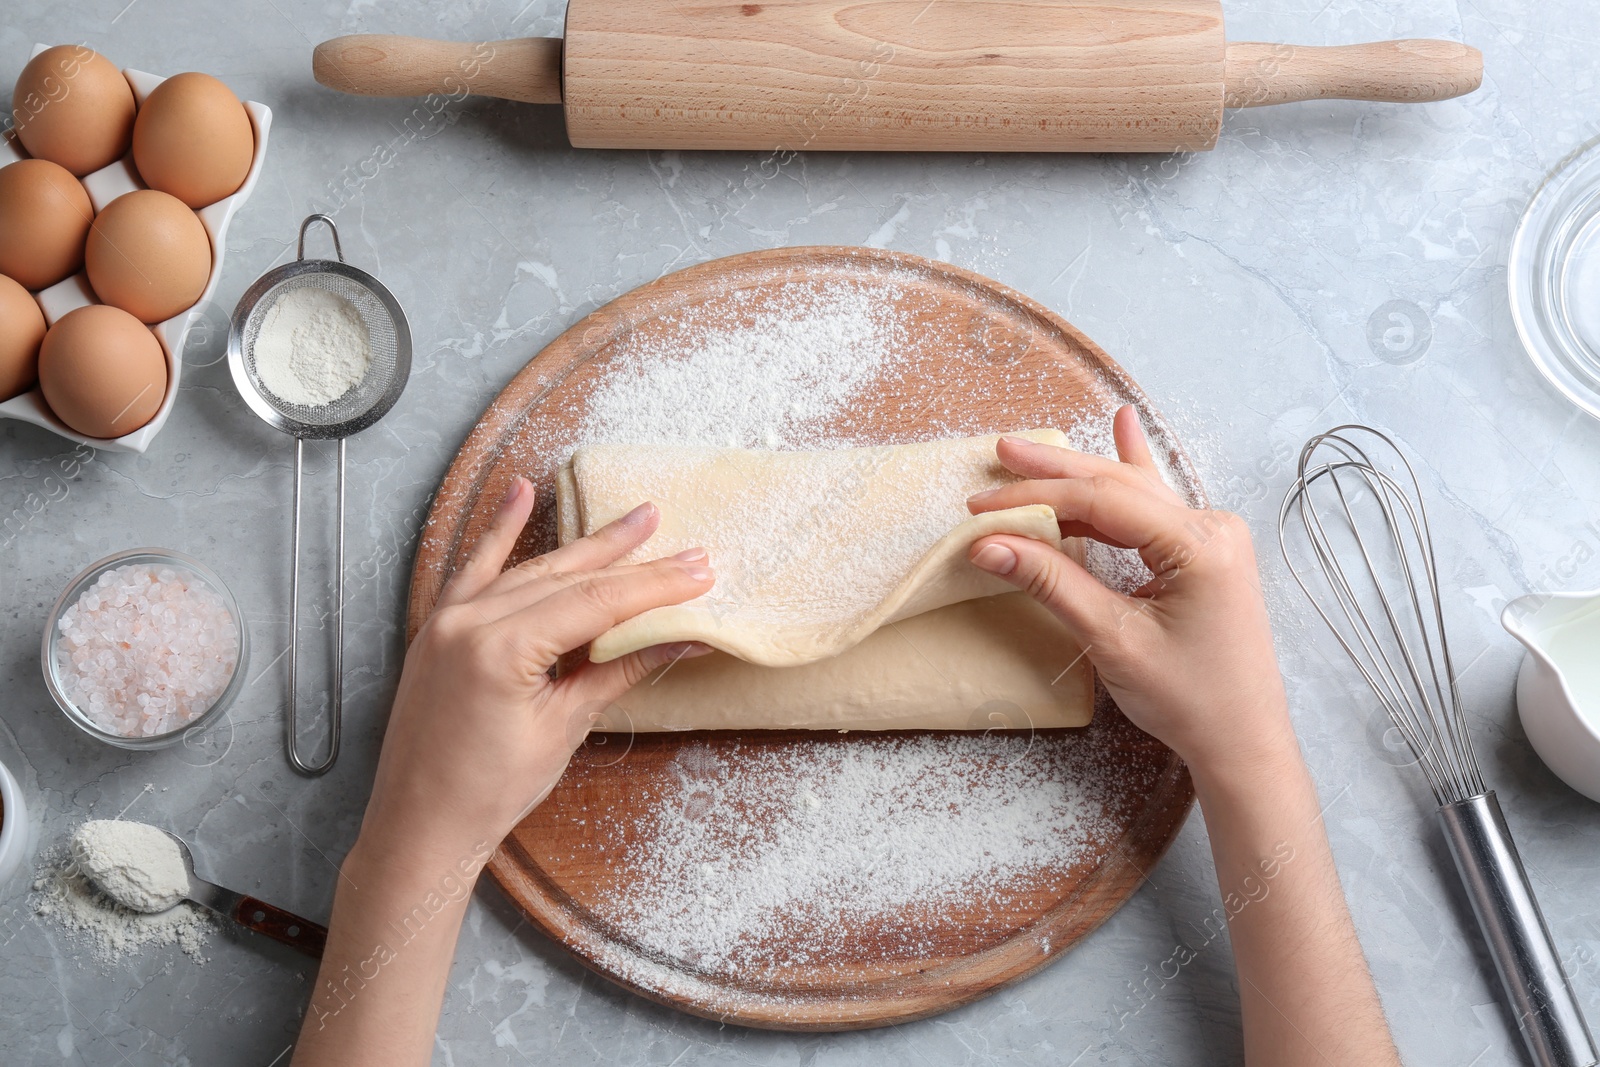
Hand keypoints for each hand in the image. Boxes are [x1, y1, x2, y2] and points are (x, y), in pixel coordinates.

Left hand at [357, 477, 713, 860]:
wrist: (421, 826)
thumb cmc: (491, 790)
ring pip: (530, 571)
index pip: (595, 603)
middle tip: (678, 538)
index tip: (699, 569)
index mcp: (501, 648)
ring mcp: (448, 620)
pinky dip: (499, 531)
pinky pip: (474, 569)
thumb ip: (621, 669)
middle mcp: (470, 621)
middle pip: (566, 578)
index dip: (653, 585)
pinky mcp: (438, 628)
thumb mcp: (565, 726)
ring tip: (633, 522)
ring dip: (583, 548)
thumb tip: (683, 638)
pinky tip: (520, 492)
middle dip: (627, 559)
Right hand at [966, 406, 1291, 773]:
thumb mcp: (1112, 639)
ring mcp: (1212, 538)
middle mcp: (1212, 528)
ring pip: (1132, 493)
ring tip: (1027, 454)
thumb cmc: (1190, 699)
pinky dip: (1130, 472)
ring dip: (1078, 475)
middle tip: (999, 454)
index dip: (1038, 498)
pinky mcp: (1203, 554)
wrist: (1243, 741)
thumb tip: (991, 545)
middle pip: (1117, 485)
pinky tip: (1126, 426)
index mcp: (1199, 544)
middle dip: (1053, 472)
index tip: (983, 510)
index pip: (1102, 501)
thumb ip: (1052, 583)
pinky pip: (1155, 507)